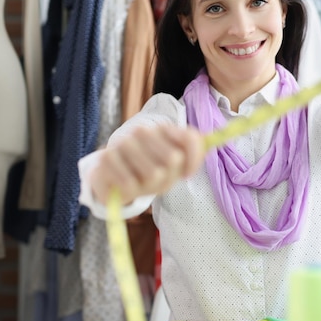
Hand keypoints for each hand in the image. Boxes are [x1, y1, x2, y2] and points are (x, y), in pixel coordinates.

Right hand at [90, 124, 205, 205]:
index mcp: (164, 130)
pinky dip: (132, 190)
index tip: (187, 175)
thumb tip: (213, 141)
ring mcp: (125, 142)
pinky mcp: (107, 157)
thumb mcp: (173, 165)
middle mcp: (144, 132)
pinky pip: (130, 182)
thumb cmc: (149, 170)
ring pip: (154, 173)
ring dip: (150, 186)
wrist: (112, 177)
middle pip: (174, 159)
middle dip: (169, 177)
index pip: (190, 138)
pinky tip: (127, 185)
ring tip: (141, 181)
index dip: (194, 159)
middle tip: (158, 179)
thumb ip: (193, 153)